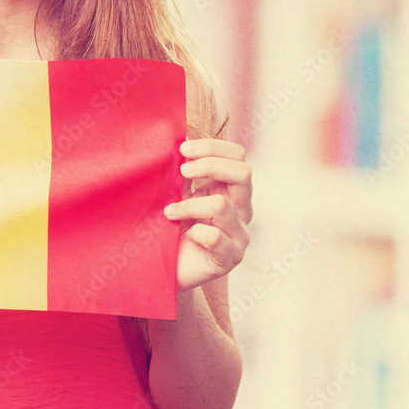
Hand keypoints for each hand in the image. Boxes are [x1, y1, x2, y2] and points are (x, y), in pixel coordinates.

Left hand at [163, 138, 252, 291]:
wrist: (163, 270)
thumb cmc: (168, 229)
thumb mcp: (175, 194)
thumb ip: (182, 172)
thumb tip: (177, 138)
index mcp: (228, 189)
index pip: (237, 156)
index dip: (212, 147)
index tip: (182, 149)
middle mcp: (239, 209)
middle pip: (244, 172)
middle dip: (210, 165)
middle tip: (182, 171)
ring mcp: (238, 234)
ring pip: (222, 206)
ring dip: (189, 205)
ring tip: (168, 212)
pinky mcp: (229, 258)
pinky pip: (216, 238)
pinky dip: (196, 233)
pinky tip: (185, 236)